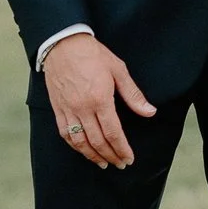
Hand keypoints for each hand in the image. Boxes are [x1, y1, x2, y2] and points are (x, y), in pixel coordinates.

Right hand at [42, 34, 157, 168]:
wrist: (63, 44)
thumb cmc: (93, 54)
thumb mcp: (118, 70)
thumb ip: (133, 95)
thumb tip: (150, 112)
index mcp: (100, 99)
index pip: (113, 133)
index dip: (122, 149)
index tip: (129, 158)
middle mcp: (83, 108)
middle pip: (97, 141)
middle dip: (110, 156)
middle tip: (120, 164)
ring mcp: (68, 110)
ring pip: (80, 142)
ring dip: (92, 156)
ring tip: (103, 163)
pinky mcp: (58, 109)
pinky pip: (65, 134)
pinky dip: (75, 146)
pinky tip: (83, 150)